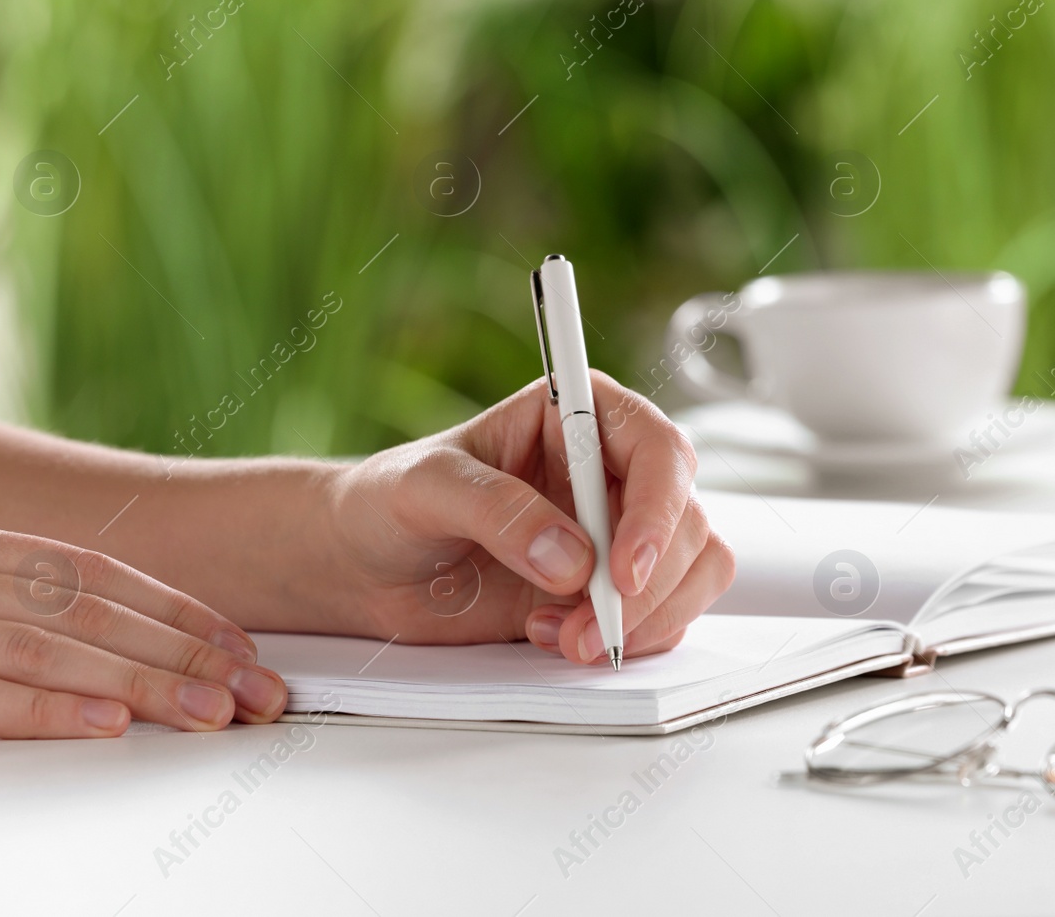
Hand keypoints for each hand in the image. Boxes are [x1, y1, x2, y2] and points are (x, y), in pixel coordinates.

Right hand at [0, 514, 286, 738]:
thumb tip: (99, 632)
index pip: (98, 573)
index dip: (177, 609)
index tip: (239, 643)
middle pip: (92, 612)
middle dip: (186, 651)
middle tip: (257, 688)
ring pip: (50, 651)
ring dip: (142, 683)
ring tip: (211, 710)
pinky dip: (45, 710)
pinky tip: (105, 724)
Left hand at [325, 373, 734, 663]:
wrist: (362, 567)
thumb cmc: (386, 502)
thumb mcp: (425, 488)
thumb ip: (496, 511)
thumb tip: (570, 556)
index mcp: (577, 416)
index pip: (658, 449)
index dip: (658, 509)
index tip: (621, 569)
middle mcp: (610, 471)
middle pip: (687, 520)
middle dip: (647, 584)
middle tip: (590, 625)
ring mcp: (616, 532)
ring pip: (692, 570)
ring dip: (646, 618)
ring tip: (569, 637)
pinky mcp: (608, 589)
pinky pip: (664, 615)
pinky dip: (627, 639)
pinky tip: (557, 636)